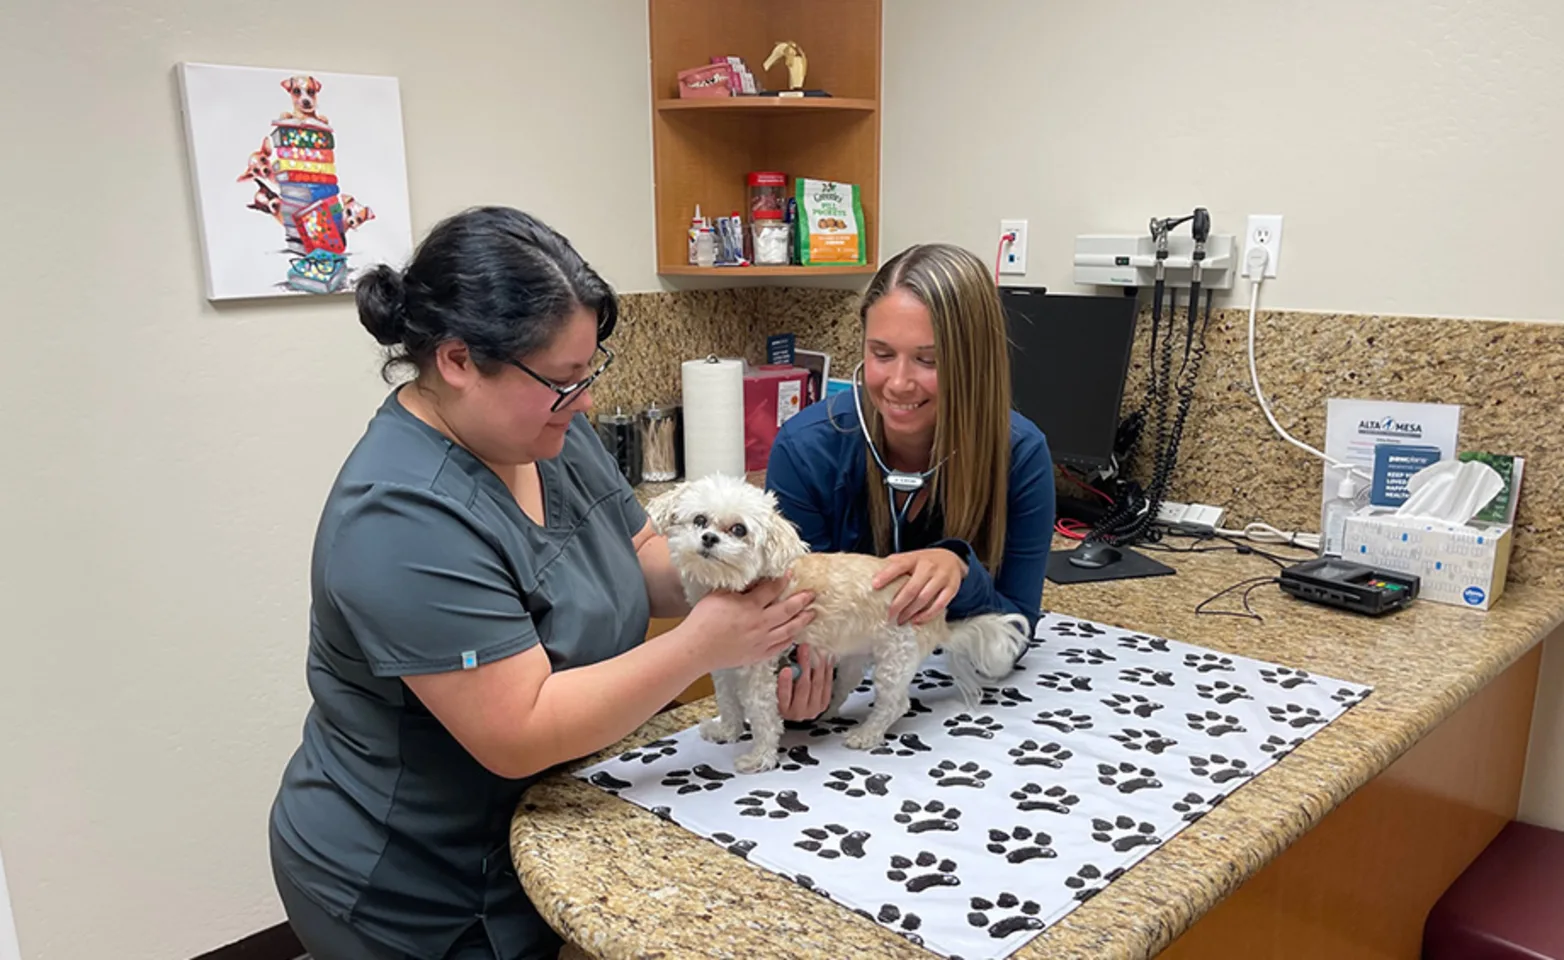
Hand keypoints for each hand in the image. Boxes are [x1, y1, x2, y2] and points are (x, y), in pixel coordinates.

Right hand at [685, 573, 815, 671]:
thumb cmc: (702, 620)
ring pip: (789, 629)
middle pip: (788, 609)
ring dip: (803, 620)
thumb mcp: (718, 595)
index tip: (792, 574)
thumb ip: (738, 588)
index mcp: (749, 606)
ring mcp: (761, 641)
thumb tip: (753, 580)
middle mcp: (759, 623)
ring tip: (812, 614)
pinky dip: (790, 640)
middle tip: (813, 594)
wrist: (696, 649)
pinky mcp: (757, 654)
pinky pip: (780, 647)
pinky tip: (795, 635)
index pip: (773, 589)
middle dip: (803, 600)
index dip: (784, 580)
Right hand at [777, 644, 834, 721]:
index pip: (784, 696)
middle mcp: (800, 712)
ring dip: (818, 665)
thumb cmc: (786, 698)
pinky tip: (828, 659)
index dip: (785, 683)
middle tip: (805, 649)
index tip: (786, 669)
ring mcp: (814, 709)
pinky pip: (828, 685)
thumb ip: (783, 679)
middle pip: (804, 687)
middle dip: (805, 665)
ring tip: (818, 651)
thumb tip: (790, 659)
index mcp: (784, 709)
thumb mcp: (778, 691)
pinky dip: (828, 670)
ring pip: (818, 684)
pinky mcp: (824, 704)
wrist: (798, 711)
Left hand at [872, 548, 966, 625]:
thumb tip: (871, 574)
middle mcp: (928, 566)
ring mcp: (941, 577)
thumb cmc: (924, 561)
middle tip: (888, 616)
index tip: (874, 585)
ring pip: (924, 598)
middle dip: (898, 604)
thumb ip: (894, 564)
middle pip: (911, 588)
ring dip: (910, 612)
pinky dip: (927, 615)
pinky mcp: (951, 588)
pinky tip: (916, 621)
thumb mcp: (910, 558)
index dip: (886, 575)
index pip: (898, 565)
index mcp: (914, 558)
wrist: (951, 558)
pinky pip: (939, 605)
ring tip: (900, 621)